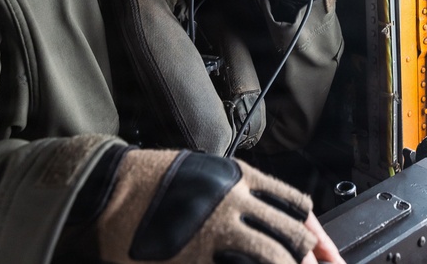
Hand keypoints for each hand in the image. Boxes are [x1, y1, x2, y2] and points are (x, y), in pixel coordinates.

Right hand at [82, 146, 338, 263]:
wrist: (110, 189)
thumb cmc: (154, 180)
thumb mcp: (206, 171)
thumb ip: (239, 191)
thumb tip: (267, 216)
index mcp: (241, 177)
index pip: (296, 206)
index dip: (312, 233)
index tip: (316, 251)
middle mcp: (236, 202)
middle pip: (292, 236)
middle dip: (300, 258)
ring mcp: (217, 231)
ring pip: (273, 256)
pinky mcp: (196, 258)